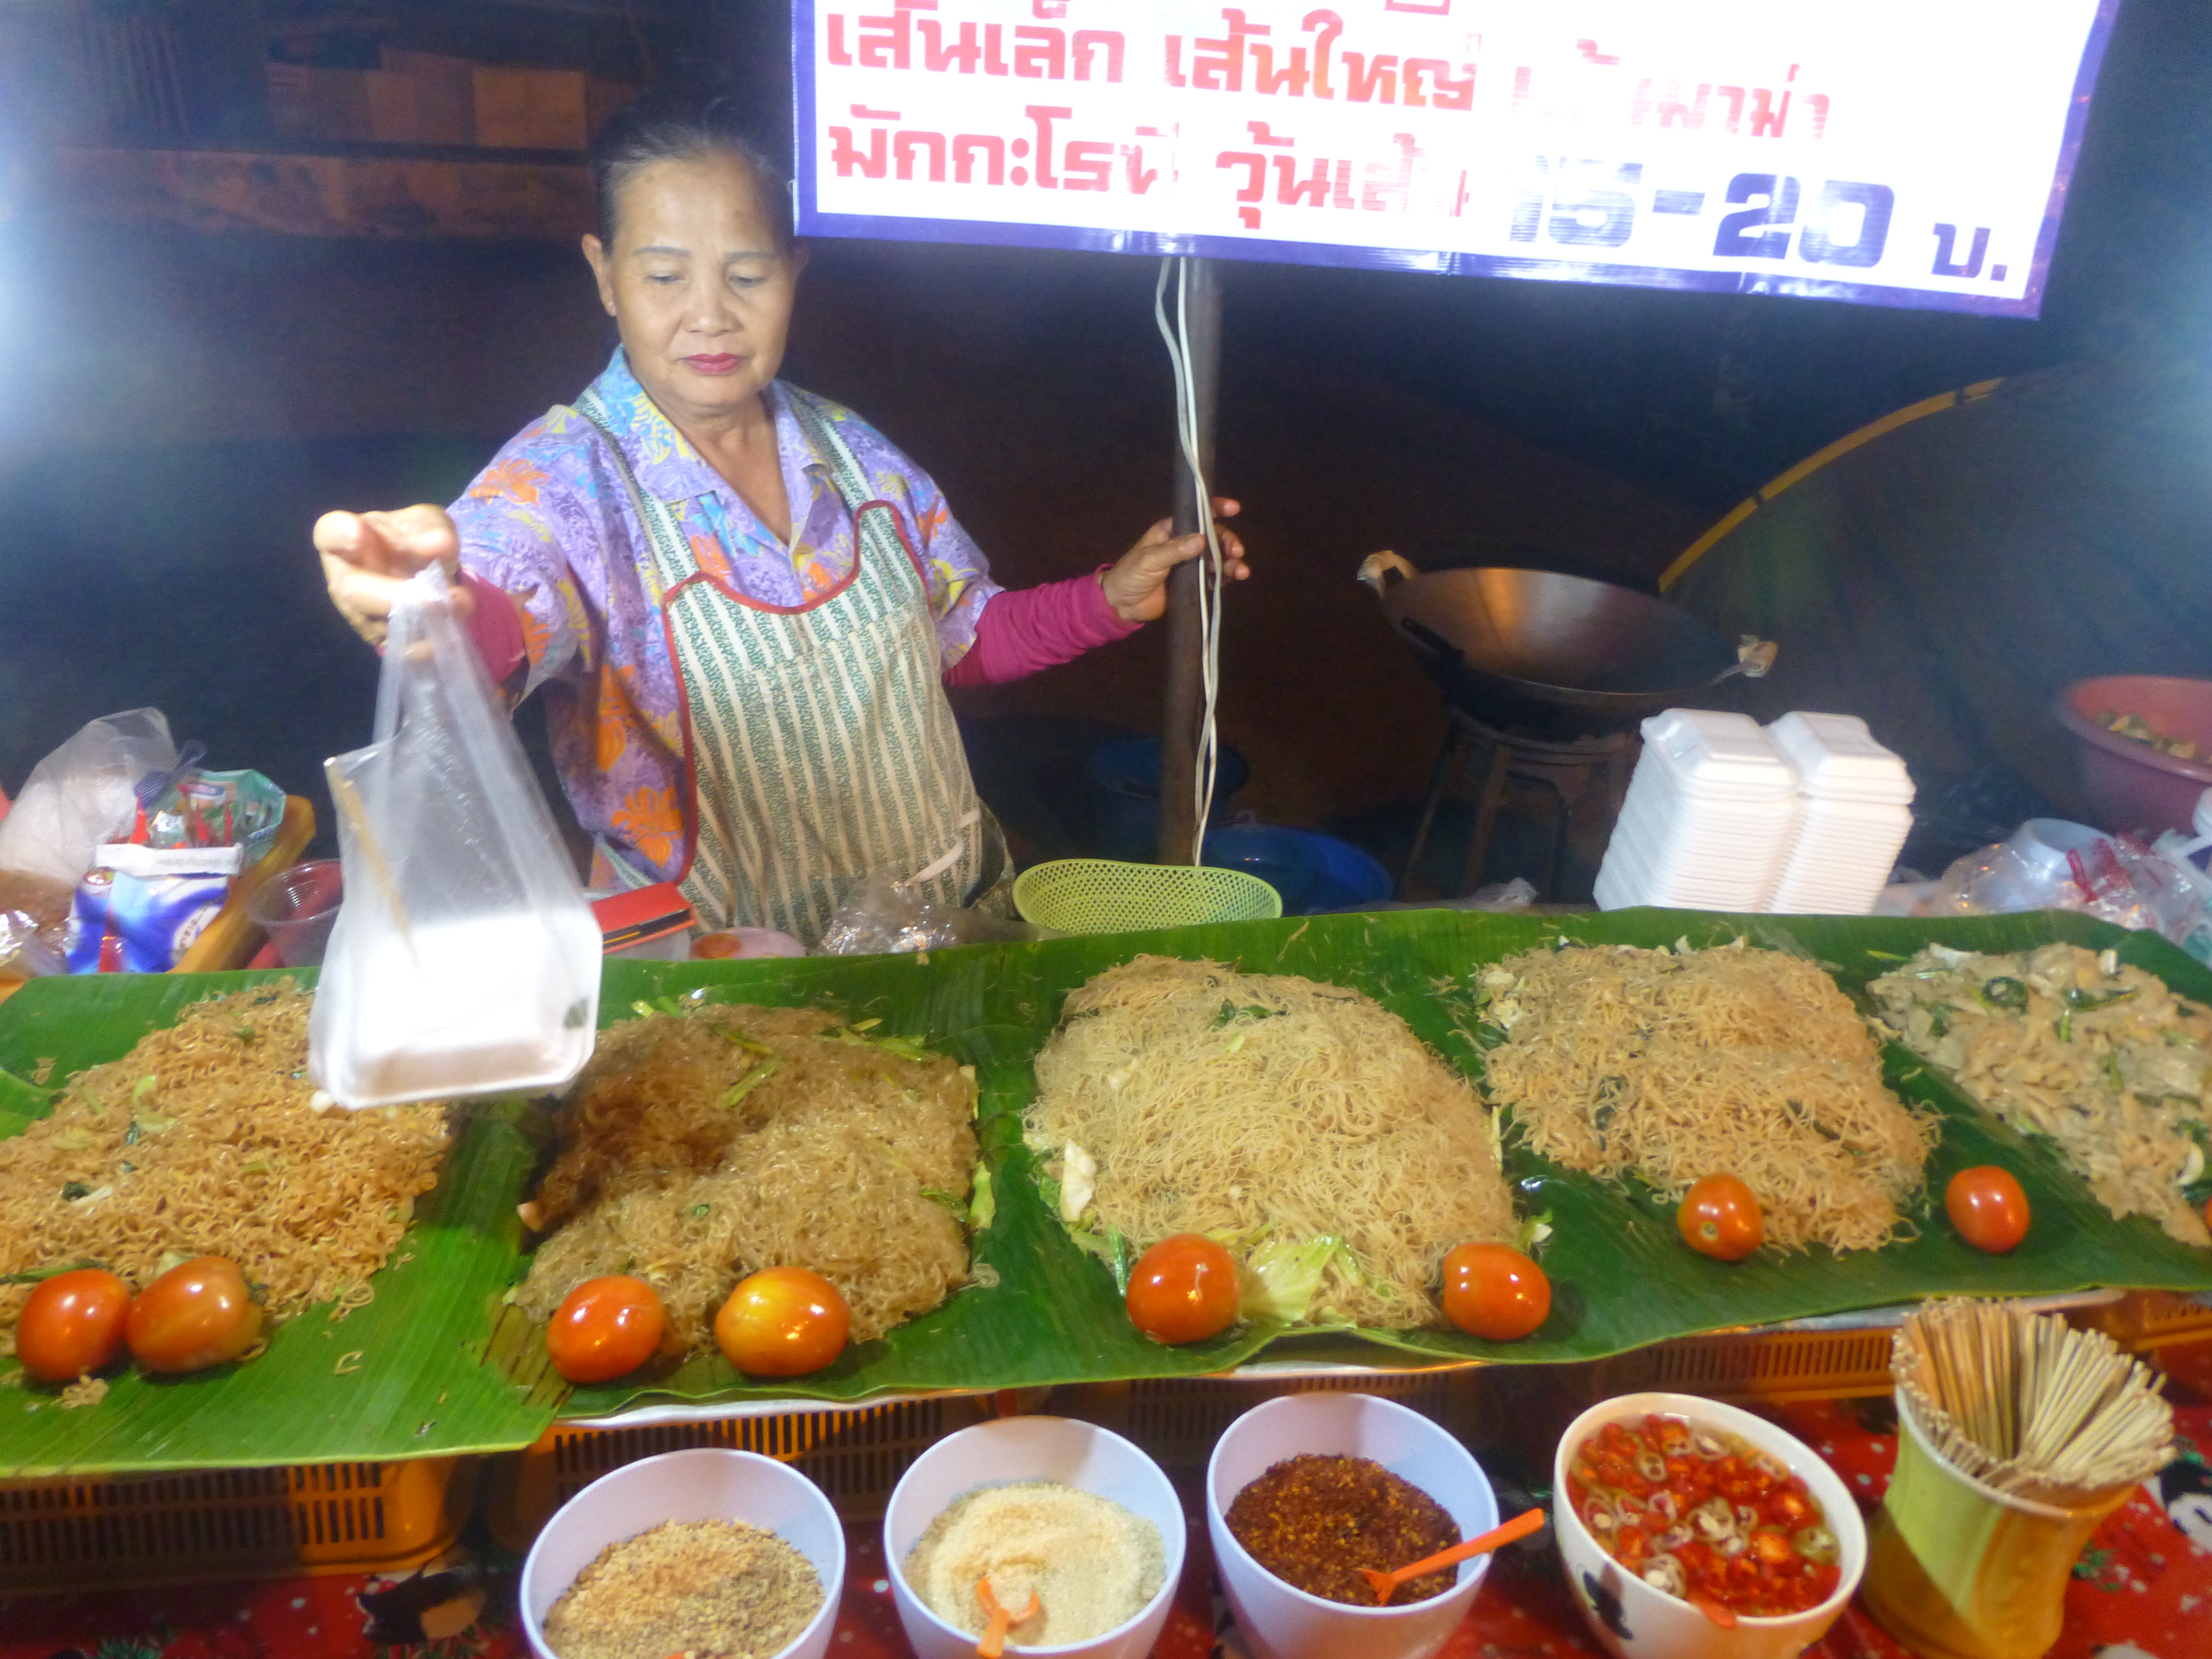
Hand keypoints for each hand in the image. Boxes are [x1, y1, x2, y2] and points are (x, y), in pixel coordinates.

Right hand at [314, 504, 468, 647]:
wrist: (427, 569)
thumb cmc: (415, 537)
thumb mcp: (428, 523)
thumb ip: (431, 529)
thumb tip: (439, 545)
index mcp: (344, 537)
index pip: (330, 534)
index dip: (340, 536)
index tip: (357, 532)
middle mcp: (344, 577)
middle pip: (354, 591)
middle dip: (396, 596)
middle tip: (434, 596)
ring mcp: (359, 613)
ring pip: (380, 624)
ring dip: (422, 619)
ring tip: (460, 602)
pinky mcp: (381, 638)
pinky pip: (400, 647)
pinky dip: (429, 642)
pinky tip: (452, 631)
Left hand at [1099, 498, 1248, 624]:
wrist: (1122, 605)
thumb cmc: (1130, 575)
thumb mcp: (1150, 559)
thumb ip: (1175, 550)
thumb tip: (1202, 540)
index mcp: (1172, 531)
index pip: (1196, 515)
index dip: (1215, 509)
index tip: (1234, 509)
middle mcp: (1184, 544)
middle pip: (1213, 537)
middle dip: (1227, 542)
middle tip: (1236, 552)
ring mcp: (1190, 564)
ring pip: (1217, 557)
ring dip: (1231, 561)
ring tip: (1240, 571)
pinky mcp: (1193, 583)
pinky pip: (1214, 577)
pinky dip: (1226, 577)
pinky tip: (1235, 579)